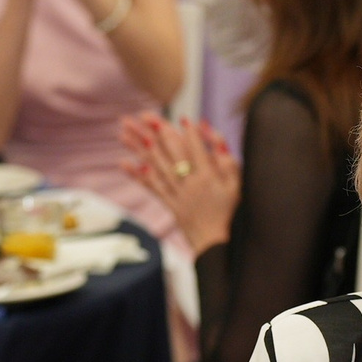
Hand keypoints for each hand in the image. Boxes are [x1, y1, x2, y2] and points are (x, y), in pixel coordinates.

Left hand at [120, 113, 239, 250]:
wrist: (217, 245)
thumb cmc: (231, 213)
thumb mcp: (237, 185)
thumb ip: (226, 159)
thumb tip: (212, 136)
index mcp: (209, 177)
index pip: (196, 150)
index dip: (190, 134)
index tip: (181, 118)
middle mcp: (190, 184)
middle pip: (171, 153)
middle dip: (157, 132)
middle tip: (143, 115)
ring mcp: (177, 194)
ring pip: (156, 167)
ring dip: (139, 148)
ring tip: (125, 132)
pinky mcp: (169, 204)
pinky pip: (152, 187)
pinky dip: (137, 175)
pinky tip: (124, 162)